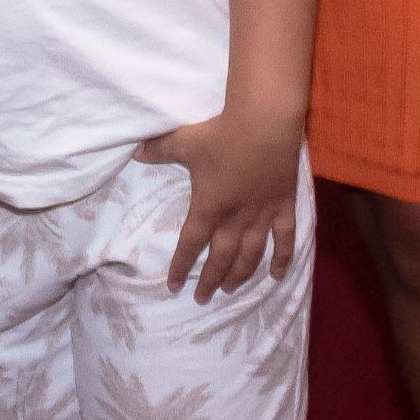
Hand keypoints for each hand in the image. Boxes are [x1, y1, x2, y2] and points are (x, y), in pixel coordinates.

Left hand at [136, 109, 302, 300]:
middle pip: (221, 257)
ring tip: (231, 289)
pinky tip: (277, 275)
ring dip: (240, 274)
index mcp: (209, 207)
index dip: (181, 267)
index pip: (190, 244)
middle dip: (210, 280)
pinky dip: (282, 258)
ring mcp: (262, 214)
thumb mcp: (184, 141)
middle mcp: (235, 218)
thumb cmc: (221, 133)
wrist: (264, 121)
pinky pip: (285, 238)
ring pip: (250, 254)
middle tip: (203, 297)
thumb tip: (134, 152)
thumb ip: (159, 149)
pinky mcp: (284, 205)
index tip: (173, 286)